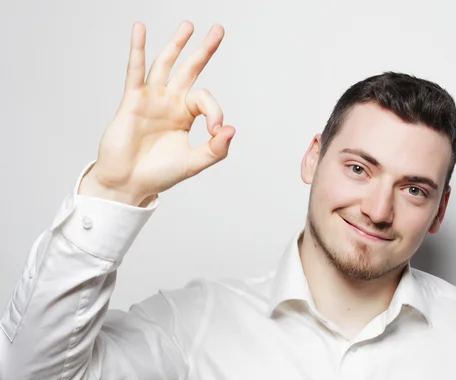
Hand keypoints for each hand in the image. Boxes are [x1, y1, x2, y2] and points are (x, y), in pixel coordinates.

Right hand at [79, 21, 234, 205]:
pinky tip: (140, 29)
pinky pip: (136, 71)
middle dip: (204, 50)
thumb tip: (231, 129)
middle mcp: (169, 103)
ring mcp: (151, 99)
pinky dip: (138, 50)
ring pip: (165, 65)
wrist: (129, 183)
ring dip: (176, 44)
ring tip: (189, 25)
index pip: (205, 99)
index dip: (216, 112)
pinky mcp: (132, 100)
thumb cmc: (159, 174)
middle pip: (190, 69)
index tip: (215, 131)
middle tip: (218, 29)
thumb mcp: (194, 163)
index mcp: (185, 115)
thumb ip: (216, 149)